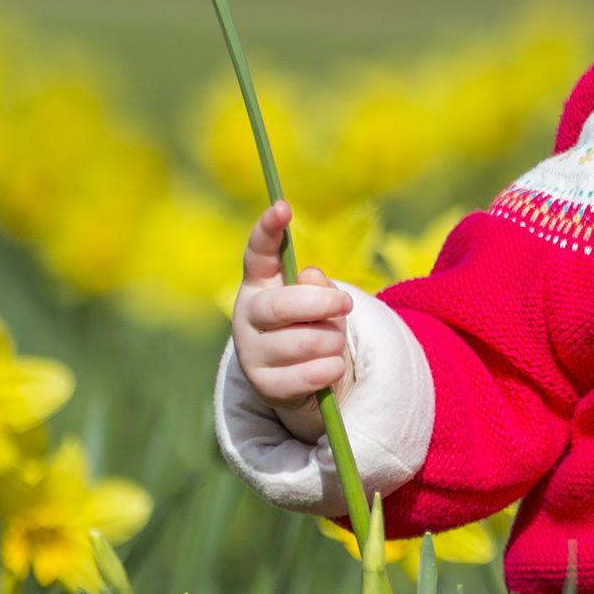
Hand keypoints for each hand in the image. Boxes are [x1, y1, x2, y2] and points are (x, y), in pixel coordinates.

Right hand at [232, 201, 350, 442]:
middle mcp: (246, 316)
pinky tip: (331, 366)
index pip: (258, 252)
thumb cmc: (309, 327)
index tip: (283, 207)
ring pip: (304, 341)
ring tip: (333, 343)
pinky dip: (331, 368)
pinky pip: (310, 374)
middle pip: (282, 305)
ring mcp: (251, 353)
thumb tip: (311, 278)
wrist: (298, 381)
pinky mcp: (265, 386)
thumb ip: (316, 287)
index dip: (268, 229)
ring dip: (332, 341)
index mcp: (259, 285)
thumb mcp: (317, 303)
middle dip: (322, 304)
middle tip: (346, 305)